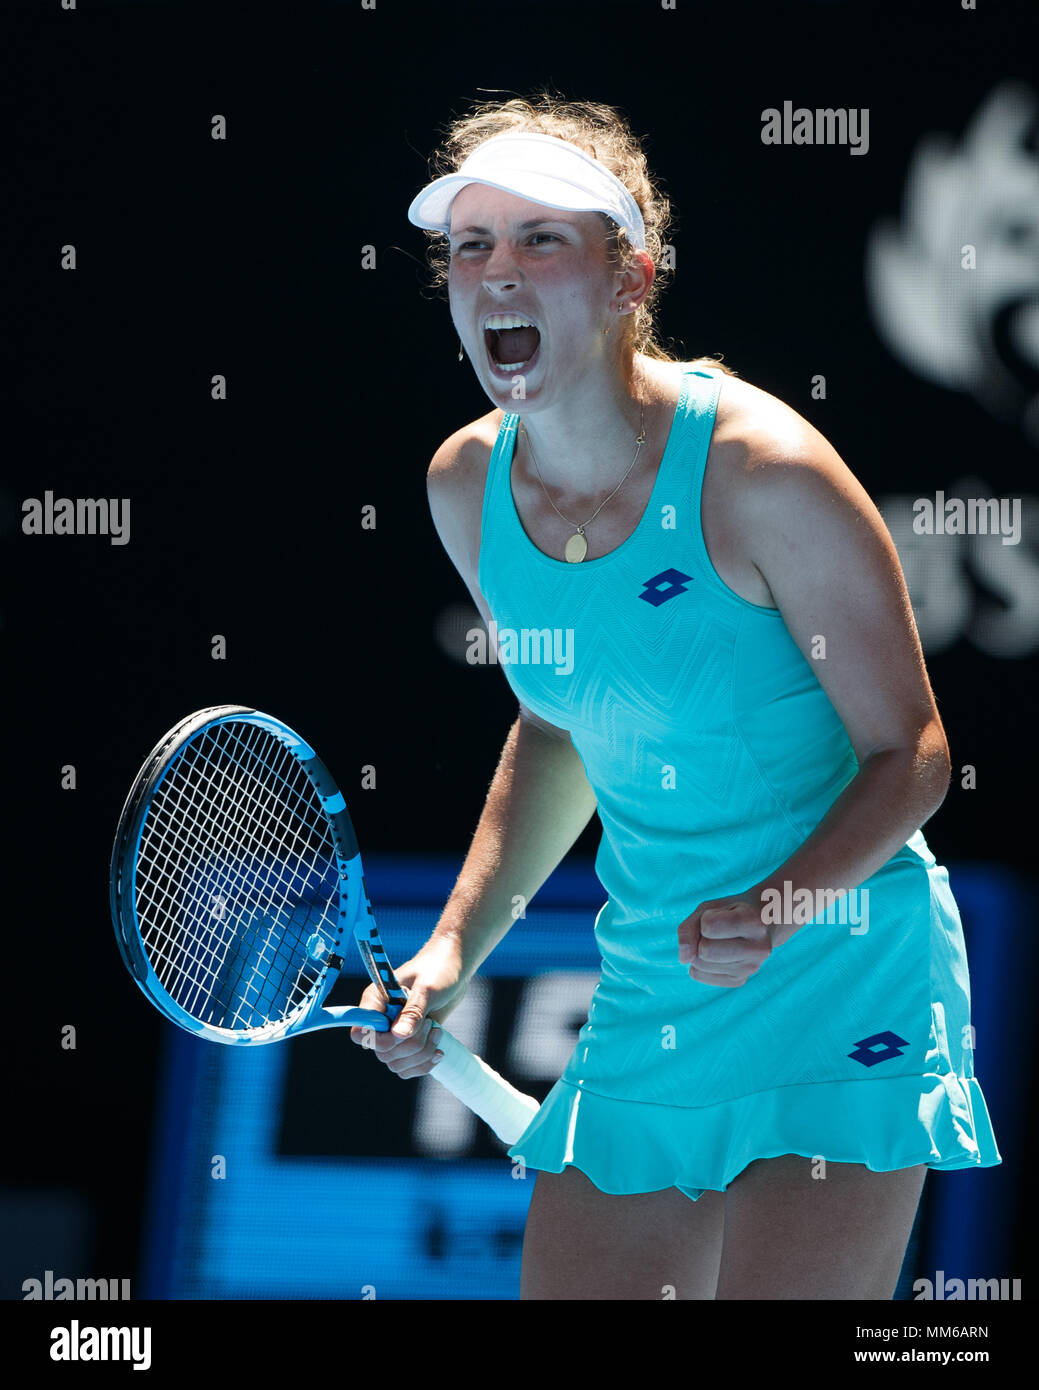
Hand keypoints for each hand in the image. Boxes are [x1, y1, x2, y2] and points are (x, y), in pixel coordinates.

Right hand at [348, 934, 469, 1078]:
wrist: (455, 969)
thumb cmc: (439, 969)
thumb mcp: (427, 988)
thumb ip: (413, 1011)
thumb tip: (398, 1035)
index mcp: (375, 1001)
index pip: (360, 1032)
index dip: (378, 1040)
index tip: (402, 1033)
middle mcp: (381, 1020)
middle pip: (382, 1052)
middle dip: (410, 1045)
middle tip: (429, 1024)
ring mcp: (394, 1033)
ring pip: (395, 1063)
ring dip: (420, 1055)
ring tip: (437, 1032)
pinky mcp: (409, 1042)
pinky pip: (407, 1067)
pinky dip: (423, 1064)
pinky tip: (438, 1051)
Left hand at [677, 890, 772, 987]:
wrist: (760, 923)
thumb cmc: (729, 911)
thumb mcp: (708, 908)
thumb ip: (688, 928)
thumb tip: (684, 959)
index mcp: (754, 922)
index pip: (709, 926)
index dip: (706, 919)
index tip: (721, 915)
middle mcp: (758, 949)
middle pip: (705, 951)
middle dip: (700, 939)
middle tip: (717, 931)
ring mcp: (751, 968)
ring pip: (699, 964)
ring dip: (698, 951)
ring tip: (719, 941)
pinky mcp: (739, 980)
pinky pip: (698, 974)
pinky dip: (699, 962)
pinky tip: (717, 954)